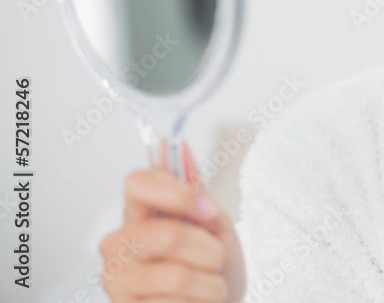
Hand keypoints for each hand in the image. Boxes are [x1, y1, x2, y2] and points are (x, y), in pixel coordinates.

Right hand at [99, 139, 246, 301]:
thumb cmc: (214, 266)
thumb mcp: (214, 225)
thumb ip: (196, 192)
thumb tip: (180, 148)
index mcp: (139, 214)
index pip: (137, 183)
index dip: (176, 192)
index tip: (206, 208)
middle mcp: (119, 244)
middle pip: (167, 235)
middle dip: (209, 250)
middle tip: (216, 259)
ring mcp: (116, 280)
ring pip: (174, 276)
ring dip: (210, 284)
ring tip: (211, 286)